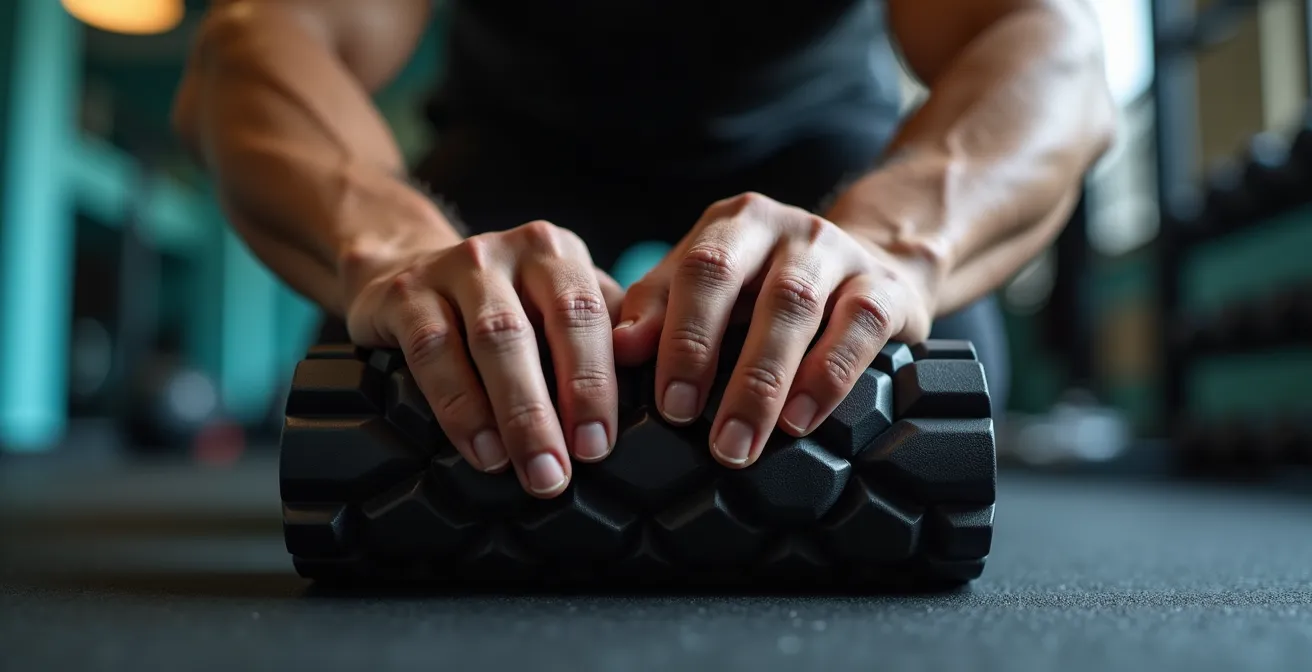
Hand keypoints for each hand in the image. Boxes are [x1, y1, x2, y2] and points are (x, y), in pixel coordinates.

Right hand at [342, 221, 624, 497]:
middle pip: (545, 327)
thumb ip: (603, 336)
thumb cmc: (504, 307)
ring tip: (530, 469)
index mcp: (557, 254)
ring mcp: (454, 267)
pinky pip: (434, 352)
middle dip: (560, 403)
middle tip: (566, 470)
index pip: (588, 314)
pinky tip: (481, 450)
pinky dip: (459, 406)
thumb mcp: (555, 307)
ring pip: (492, 341)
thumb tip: (653, 391)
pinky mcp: (404, 295)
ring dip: (514, 413)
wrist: (404, 270)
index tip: (600, 444)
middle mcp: (510, 250)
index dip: (595, 381)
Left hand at [613, 192, 937, 467]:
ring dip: (764, 378)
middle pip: (732, 279)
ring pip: (794, 304)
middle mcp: (782, 227)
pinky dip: (829, 374)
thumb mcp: (712, 290)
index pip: (692, 268)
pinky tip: (801, 419)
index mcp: (732, 224)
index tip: (664, 401)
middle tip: (688, 424)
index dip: (675, 334)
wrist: (878, 272)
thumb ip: (659, 310)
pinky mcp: (885, 287)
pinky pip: (859, 324)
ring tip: (743, 439)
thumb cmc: (772, 293)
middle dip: (705, 356)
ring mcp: (836, 251)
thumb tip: (620, 349)